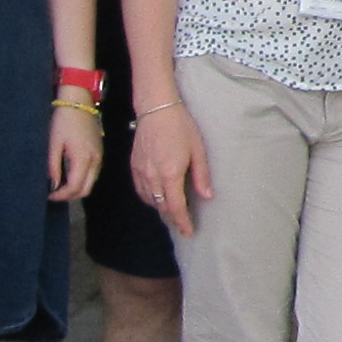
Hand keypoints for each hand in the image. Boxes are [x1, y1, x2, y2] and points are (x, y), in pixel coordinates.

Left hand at [49, 104, 101, 203]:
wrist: (79, 103)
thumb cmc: (63, 122)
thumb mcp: (54, 144)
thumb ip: (53, 166)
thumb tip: (53, 185)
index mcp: (83, 159)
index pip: (75, 187)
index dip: (61, 195)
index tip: (49, 196)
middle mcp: (95, 161)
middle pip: (86, 189)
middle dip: (70, 196)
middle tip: (55, 193)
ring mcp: (100, 157)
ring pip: (91, 183)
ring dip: (77, 188)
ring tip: (61, 186)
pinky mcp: (100, 152)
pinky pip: (93, 174)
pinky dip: (83, 180)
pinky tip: (70, 175)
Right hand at [131, 103, 211, 233]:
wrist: (156, 109)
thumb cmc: (181, 127)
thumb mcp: (198, 150)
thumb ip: (201, 176)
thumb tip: (207, 197)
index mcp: (170, 174)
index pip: (176, 207)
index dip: (182, 223)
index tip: (188, 232)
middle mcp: (153, 176)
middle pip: (161, 207)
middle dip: (173, 219)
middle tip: (183, 225)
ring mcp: (141, 172)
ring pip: (150, 201)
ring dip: (161, 209)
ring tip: (172, 213)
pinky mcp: (134, 166)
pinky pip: (141, 190)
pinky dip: (149, 199)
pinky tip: (157, 197)